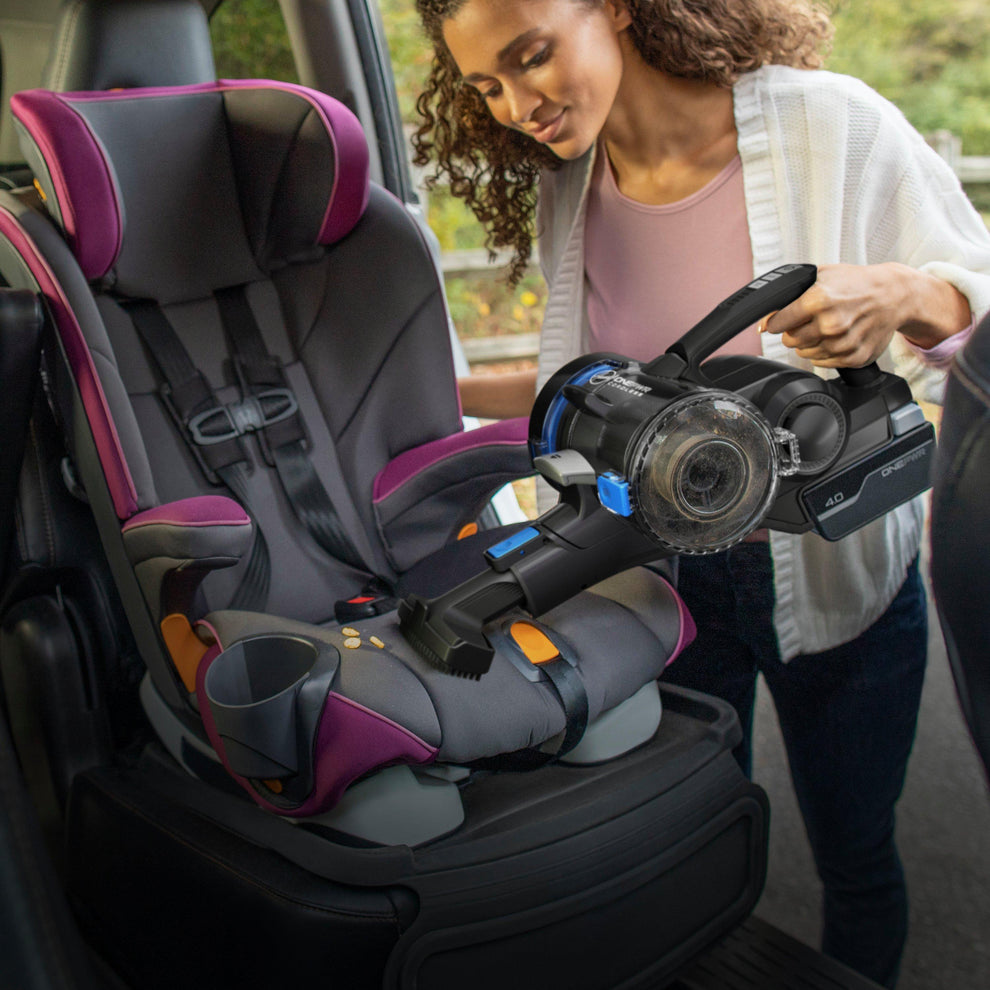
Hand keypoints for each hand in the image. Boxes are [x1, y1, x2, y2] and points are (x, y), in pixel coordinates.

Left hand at [761, 263, 970, 366]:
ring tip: (826, 326)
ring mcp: (842, 343)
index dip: (775, 322)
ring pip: (805, 353)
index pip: (778, 323)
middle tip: (809, 320)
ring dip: (810, 342)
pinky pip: (822, 362)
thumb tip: (765, 318)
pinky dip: (825, 352)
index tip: (777, 322)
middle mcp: (830, 324)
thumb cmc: (857, 284)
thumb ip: (791, 294)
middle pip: (790, 340)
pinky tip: (837, 336)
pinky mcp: (853, 358)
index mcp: (818, 300)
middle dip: (794, 331)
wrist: (894, 295)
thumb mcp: (822, 275)